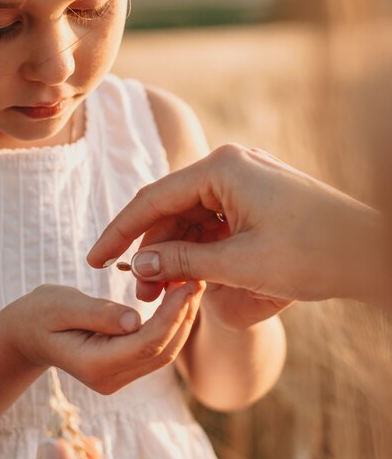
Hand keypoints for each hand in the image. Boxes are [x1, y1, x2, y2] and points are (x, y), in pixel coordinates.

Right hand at [2, 281, 203, 394]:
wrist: (28, 333)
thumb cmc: (40, 313)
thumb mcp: (60, 305)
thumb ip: (96, 313)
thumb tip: (134, 320)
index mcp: (94, 365)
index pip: (146, 343)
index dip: (172, 314)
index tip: (188, 281)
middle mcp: (110, 379)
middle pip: (161, 351)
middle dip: (184, 315)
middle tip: (198, 276)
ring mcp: (119, 377)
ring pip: (164, 352)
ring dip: (182, 319)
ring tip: (192, 283)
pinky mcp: (125, 367)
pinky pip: (156, 348)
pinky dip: (171, 323)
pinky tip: (177, 297)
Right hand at [87, 144, 383, 302]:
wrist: (372, 252)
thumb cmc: (315, 253)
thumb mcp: (240, 265)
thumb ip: (181, 263)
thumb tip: (137, 267)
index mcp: (221, 169)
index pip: (152, 200)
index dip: (119, 233)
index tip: (95, 259)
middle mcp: (228, 166)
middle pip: (170, 209)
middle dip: (152, 252)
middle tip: (139, 292)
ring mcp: (242, 179)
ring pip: (190, 218)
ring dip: (175, 254)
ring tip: (164, 292)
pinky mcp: (253, 197)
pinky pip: (213, 222)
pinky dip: (200, 250)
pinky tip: (191, 277)